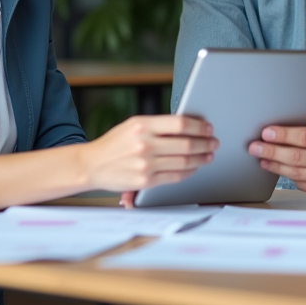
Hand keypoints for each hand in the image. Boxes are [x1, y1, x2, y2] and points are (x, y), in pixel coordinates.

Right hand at [83, 115, 216, 200]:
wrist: (92, 165)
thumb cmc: (115, 143)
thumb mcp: (133, 125)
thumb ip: (158, 125)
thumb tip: (188, 126)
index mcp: (142, 125)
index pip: (180, 123)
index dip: (199, 126)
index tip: (208, 128)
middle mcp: (144, 144)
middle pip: (186, 143)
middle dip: (205, 143)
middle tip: (214, 142)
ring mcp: (145, 164)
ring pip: (184, 161)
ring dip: (201, 158)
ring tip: (208, 155)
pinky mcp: (145, 181)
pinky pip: (175, 176)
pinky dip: (189, 171)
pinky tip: (194, 167)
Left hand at [248, 82, 305, 202]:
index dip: (284, 135)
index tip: (267, 132)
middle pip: (297, 157)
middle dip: (272, 151)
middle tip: (255, 146)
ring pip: (296, 173)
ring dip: (275, 165)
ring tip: (261, 157)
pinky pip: (302, 184)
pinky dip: (287, 176)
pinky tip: (277, 168)